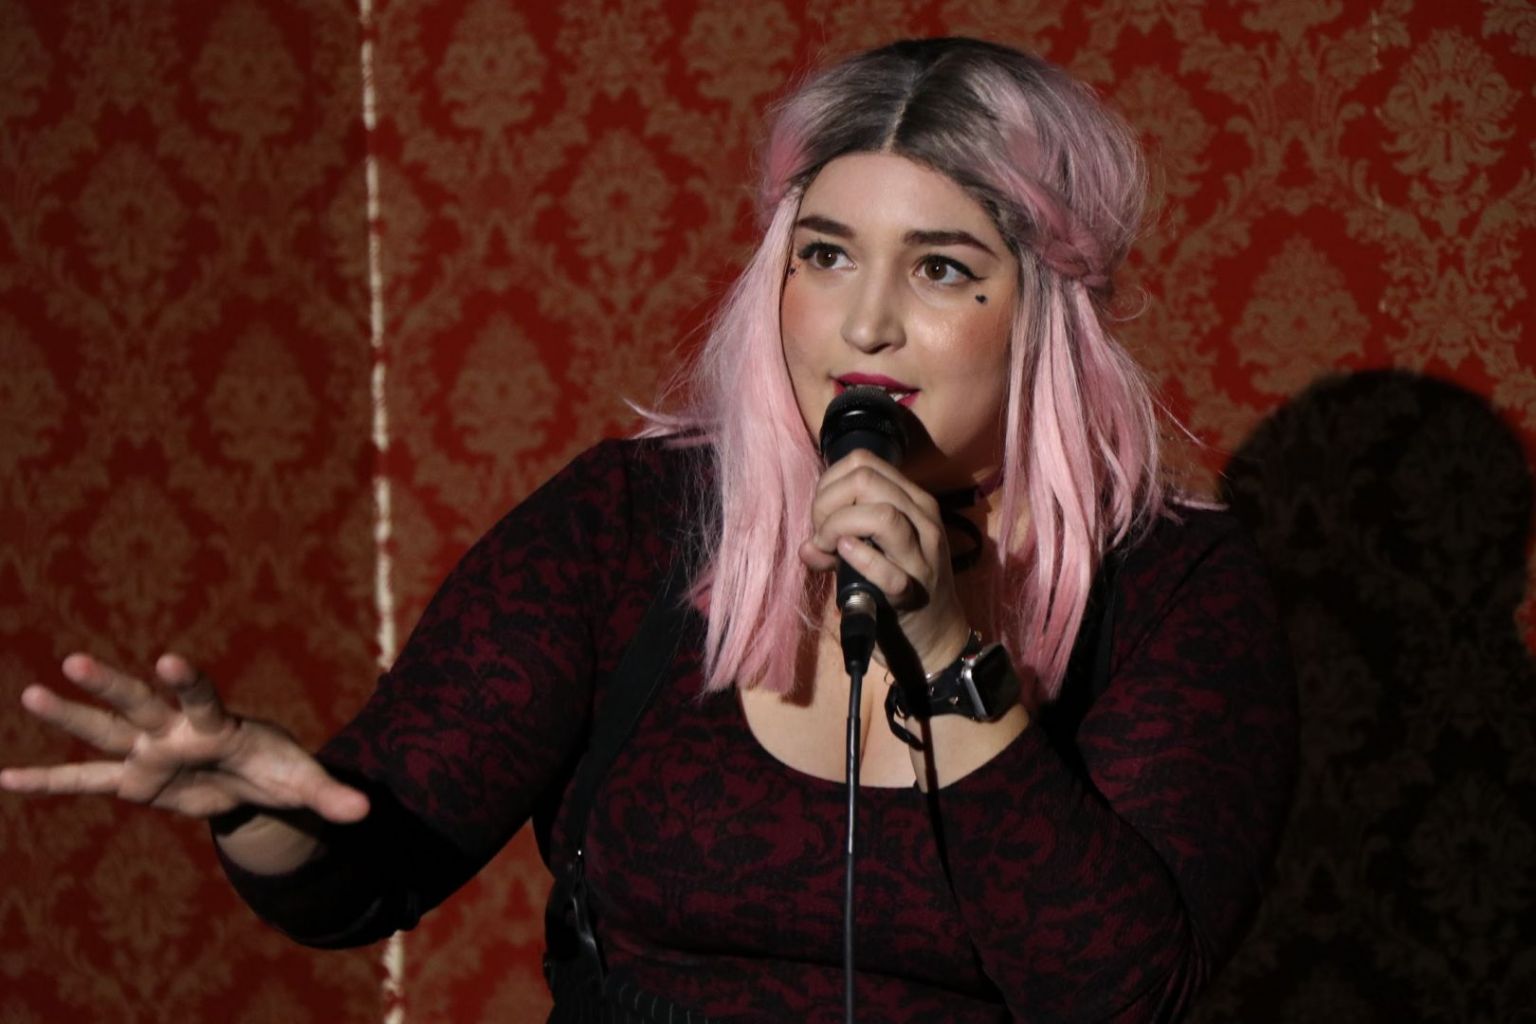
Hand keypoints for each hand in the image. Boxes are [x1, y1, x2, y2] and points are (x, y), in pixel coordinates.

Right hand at [1, 653, 368, 824]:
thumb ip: (331, 794)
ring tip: (32, 692)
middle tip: (74, 659)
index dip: (187, 680)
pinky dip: (48, 783)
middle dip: (110, 685)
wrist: (252, 780)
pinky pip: (84, 781)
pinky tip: (6, 779)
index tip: (170, 659)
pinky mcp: (133, 781)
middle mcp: (175, 730)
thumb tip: (369, 812)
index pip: (201, 697)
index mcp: (218, 724)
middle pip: (139, 704)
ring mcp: (148, 753)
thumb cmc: (277, 769)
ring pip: (104, 731)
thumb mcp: (304, 783)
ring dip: (69, 716)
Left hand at [798, 449, 972, 672]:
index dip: (830, 483)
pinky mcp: (913, 591)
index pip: (863, 462)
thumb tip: (806, 546)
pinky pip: (884, 567)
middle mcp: (922, 520)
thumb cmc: (897, 586)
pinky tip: (843, 557)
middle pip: (866, 480)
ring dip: (838, 527)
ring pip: (881, 515)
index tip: (821, 515)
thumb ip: (837, 539)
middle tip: (821, 535)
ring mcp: (922, 555)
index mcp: (913, 501)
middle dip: (827, 504)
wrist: (935, 636)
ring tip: (829, 548)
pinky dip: (857, 558)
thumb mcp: (870, 552)